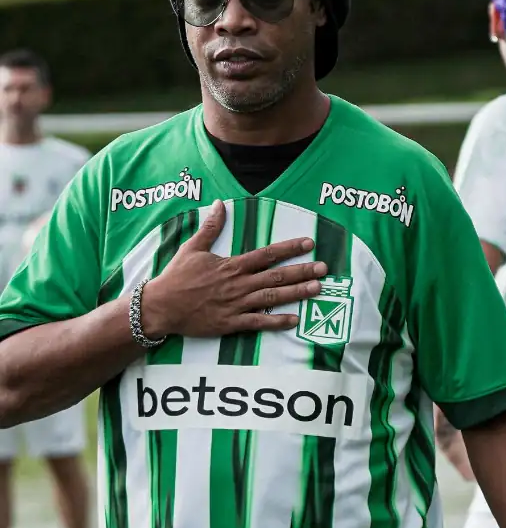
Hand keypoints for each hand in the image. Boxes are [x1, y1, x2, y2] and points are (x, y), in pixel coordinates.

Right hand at [142, 200, 326, 338]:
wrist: (159, 306)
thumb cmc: (176, 277)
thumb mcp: (192, 248)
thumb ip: (210, 227)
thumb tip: (220, 204)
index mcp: (232, 265)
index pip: (266, 254)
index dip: (289, 248)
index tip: (309, 243)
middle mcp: (238, 284)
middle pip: (276, 275)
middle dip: (302, 271)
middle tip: (324, 268)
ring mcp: (236, 304)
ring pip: (272, 297)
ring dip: (296, 293)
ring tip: (317, 288)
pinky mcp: (231, 323)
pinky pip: (258, 323)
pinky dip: (277, 322)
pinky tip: (295, 320)